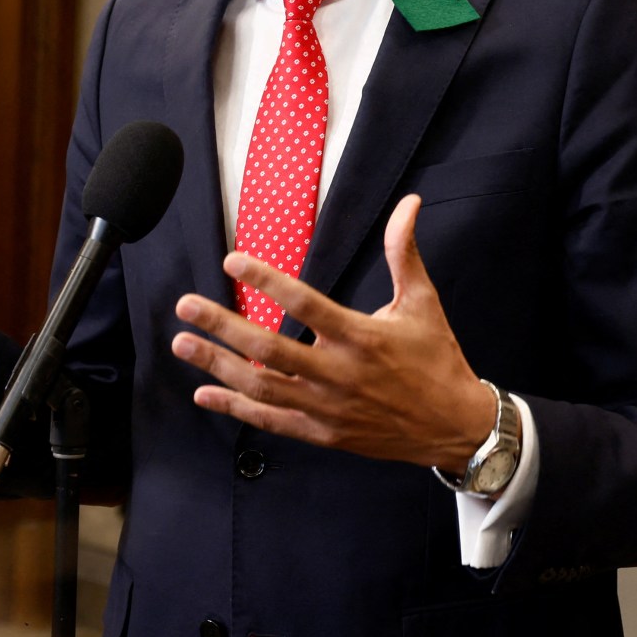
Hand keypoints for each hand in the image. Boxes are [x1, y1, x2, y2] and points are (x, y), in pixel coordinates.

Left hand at [169, 195, 493, 471]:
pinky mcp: (323, 434)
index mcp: (361, 338)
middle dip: (222, 327)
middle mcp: (339, 375)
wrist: (454, 426)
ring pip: (261, 388)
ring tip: (181, 344)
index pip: (304, 304)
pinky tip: (204, 394)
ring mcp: (327, 408)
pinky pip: (271, 421)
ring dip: (217, 366)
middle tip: (185, 306)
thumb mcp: (423, 302)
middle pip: (269, 349)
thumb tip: (409, 203)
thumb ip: (404, 252)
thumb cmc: (437, 359)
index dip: (266, 280)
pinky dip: (235, 408)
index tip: (231, 261)